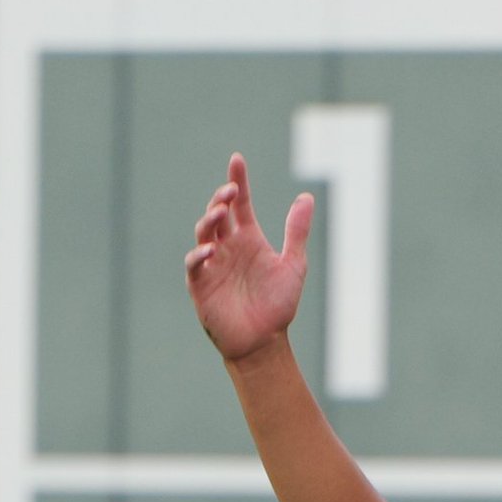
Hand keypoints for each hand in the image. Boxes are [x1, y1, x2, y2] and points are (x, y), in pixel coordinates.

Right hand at [184, 152, 313, 362]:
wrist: (264, 342)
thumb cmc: (278, 306)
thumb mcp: (293, 265)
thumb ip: (297, 231)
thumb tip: (306, 196)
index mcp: (248, 239)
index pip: (240, 204)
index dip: (238, 181)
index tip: (237, 160)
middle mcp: (228, 247)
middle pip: (218, 214)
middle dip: (221, 199)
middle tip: (231, 191)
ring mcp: (212, 265)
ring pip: (204, 233)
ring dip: (210, 220)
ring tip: (220, 212)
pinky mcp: (201, 285)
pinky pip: (195, 265)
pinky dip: (199, 256)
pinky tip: (210, 250)